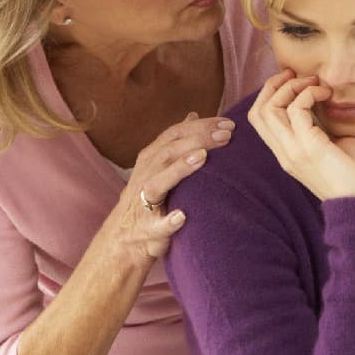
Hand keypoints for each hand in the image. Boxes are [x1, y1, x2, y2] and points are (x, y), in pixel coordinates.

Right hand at [105, 110, 235, 265]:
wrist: (126, 239)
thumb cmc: (151, 197)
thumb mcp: (162, 165)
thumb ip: (176, 142)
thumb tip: (192, 115)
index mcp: (152, 159)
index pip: (174, 134)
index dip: (200, 126)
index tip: (229, 123)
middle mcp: (145, 176)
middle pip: (168, 152)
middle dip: (197, 140)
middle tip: (226, 135)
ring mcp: (143, 202)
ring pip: (158, 182)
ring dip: (180, 169)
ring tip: (203, 158)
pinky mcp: (147, 229)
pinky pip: (156, 225)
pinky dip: (169, 221)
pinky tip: (182, 217)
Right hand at [248, 70, 354, 200]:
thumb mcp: (333, 146)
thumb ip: (321, 129)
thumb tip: (323, 105)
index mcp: (288, 154)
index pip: (261, 120)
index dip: (270, 94)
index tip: (292, 80)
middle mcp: (285, 154)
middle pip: (258, 111)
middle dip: (274, 86)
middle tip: (297, 75)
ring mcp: (294, 152)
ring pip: (269, 109)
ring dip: (292, 87)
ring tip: (316, 84)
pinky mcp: (310, 148)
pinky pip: (296, 110)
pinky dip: (309, 94)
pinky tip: (326, 95)